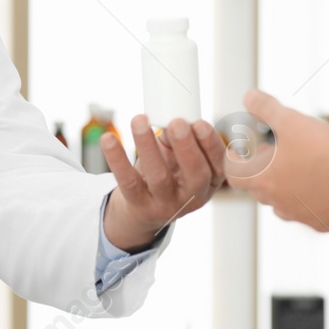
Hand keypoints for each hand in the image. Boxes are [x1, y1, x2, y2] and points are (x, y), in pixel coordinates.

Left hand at [102, 115, 226, 251]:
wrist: (145, 211)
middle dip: (187, 147)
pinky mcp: (139, 205)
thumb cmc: (169, 174)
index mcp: (209, 182)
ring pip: (159, 176)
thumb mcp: (180, 158)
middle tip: (177, 123)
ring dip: (148, 146)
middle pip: (195, 174)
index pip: (219, 165)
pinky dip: (117, 158)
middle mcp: (192, 197)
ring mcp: (166, 204)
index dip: (211, 144)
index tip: (200, 122)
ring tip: (139, 120)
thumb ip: (178, 139)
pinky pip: (128, 181)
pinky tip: (108, 139)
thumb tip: (167, 118)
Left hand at [225, 89, 328, 232]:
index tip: (238, 151)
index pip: (233, 173)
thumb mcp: (292, 121)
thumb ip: (267, 109)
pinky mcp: (320, 223)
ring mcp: (298, 215)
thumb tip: (249, 96)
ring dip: (282, 186)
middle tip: (269, 152)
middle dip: (260, 169)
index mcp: (262, 178)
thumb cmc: (323, 153)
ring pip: (280, 202)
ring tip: (295, 167)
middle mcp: (275, 201)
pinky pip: (307, 211)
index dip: (233, 160)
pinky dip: (308, 198)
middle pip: (256, 187)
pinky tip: (321, 184)